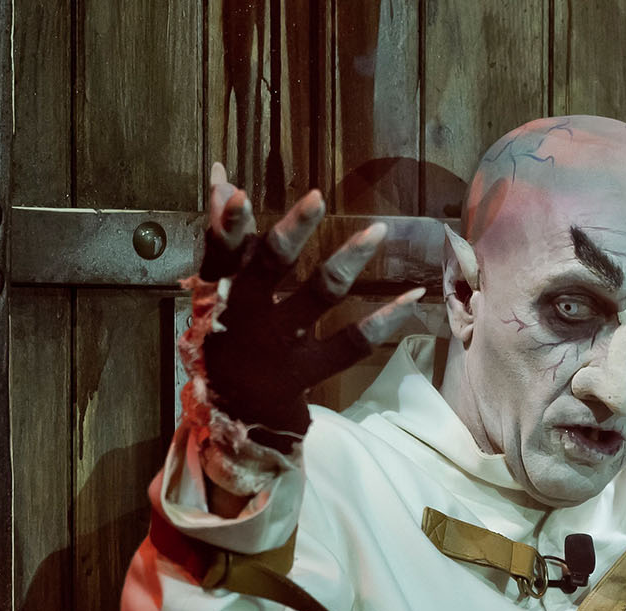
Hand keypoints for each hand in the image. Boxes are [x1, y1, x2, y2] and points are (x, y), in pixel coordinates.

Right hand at [198, 163, 424, 449]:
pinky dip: (385, 319)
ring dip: (347, 260)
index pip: (219, 254)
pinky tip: (414, 296)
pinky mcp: (309, 371)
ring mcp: (280, 347)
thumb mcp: (211, 293)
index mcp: (218, 296)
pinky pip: (351, 343)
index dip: (226, 226)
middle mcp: (248, 318)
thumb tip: (222, 175)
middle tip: (316, 198)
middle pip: (268, 269)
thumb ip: (222, 238)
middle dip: (291, 231)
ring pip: (317, 297)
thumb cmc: (224, 340)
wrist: (232, 419)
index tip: (234, 190)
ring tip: (377, 230)